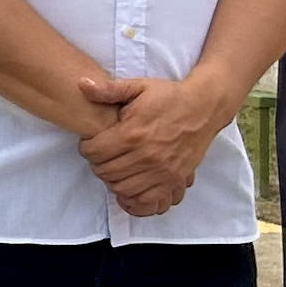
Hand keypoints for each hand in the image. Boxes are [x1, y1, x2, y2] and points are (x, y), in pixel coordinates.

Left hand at [70, 69, 231, 218]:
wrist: (203, 108)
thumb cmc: (169, 97)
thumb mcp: (138, 87)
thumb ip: (109, 89)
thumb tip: (81, 84)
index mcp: (132, 133)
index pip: (94, 153)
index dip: (87, 148)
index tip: (92, 143)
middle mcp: (145, 156)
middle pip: (105, 172)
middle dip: (98, 164)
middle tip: (102, 156)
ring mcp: (161, 171)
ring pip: (121, 189)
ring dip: (113, 181)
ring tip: (116, 168)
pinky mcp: (173, 181)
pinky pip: (147, 202)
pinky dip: (134, 200)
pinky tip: (129, 189)